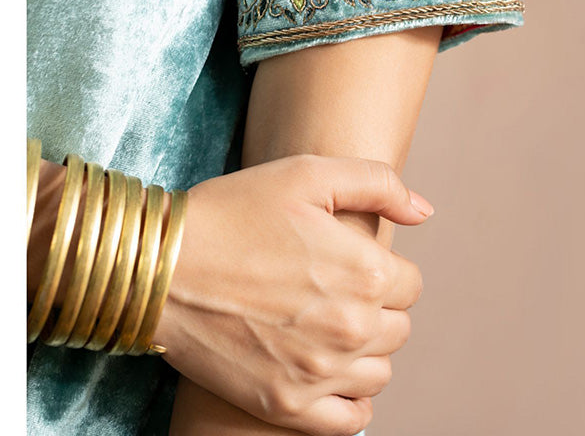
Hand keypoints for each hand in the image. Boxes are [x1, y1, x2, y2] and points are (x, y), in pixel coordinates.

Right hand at [153, 154, 430, 435]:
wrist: (160, 266)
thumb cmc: (234, 211)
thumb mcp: (308, 173)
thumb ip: (378, 184)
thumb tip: (425, 213)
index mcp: (366, 272)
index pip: (410, 284)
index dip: (381, 267)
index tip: (348, 260)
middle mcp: (352, 328)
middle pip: (397, 329)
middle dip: (374, 308)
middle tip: (331, 289)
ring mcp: (320, 373)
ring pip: (378, 373)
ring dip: (363, 352)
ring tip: (324, 326)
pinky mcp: (286, 406)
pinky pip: (350, 421)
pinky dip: (348, 401)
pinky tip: (325, 372)